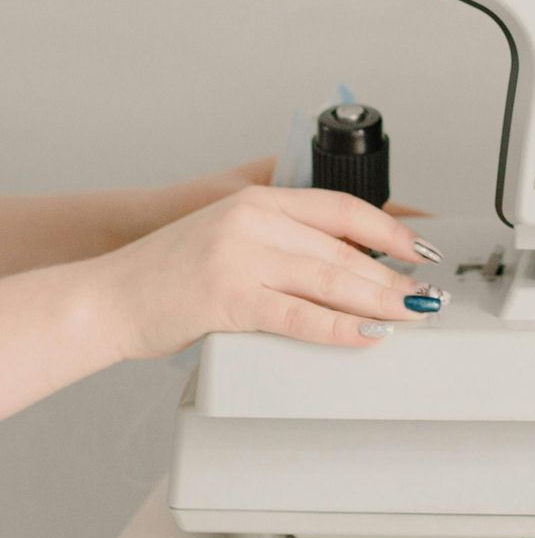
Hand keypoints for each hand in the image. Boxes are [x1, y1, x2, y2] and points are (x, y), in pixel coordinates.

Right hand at [83, 185, 442, 358]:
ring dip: (380, 302)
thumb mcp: (231, 235)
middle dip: (392, 277)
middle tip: (424, 297)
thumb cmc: (169, 275)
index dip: (390, 230)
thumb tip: (349, 266)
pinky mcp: (229, 298)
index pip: (342, 209)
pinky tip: (367, 336)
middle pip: (343, 250)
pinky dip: (339, 328)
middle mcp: (254, 222)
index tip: (420, 250)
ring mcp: (241, 258)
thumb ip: (282, 240)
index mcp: (260, 201)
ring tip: (410, 317)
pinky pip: (299, 315)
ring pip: (331, 281)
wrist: (107, 298)